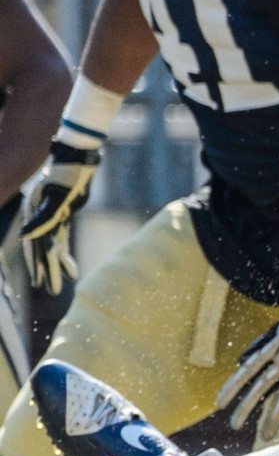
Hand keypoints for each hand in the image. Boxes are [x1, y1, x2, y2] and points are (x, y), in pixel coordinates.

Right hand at [20, 141, 97, 295]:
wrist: (76, 164)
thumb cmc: (67, 179)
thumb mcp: (57, 200)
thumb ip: (44, 219)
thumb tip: (26, 237)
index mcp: (35, 218)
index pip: (36, 247)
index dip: (37, 266)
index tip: (39, 283)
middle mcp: (39, 221)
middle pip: (42, 251)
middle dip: (47, 271)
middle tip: (52, 291)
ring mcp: (51, 220)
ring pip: (53, 248)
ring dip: (57, 266)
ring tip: (60, 286)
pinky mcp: (62, 218)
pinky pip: (62, 241)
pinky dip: (66, 255)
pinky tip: (71, 270)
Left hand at [217, 289, 278, 433]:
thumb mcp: (278, 329)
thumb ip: (261, 347)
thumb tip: (242, 362)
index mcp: (273, 348)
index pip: (246, 371)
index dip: (232, 388)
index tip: (220, 404)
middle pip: (261, 389)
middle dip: (246, 408)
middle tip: (235, 425)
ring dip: (273, 419)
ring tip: (265, 436)